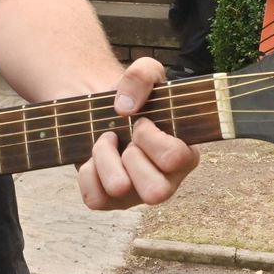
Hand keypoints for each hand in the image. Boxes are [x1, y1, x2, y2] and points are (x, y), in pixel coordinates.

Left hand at [77, 58, 198, 210]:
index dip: (152, 137)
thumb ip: (143, 75)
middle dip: (133, 156)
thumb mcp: (145, 72)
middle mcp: (165, 182)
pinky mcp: (108, 202)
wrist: (102, 108)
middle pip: (157, 192)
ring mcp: (136, 196)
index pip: (176, 158)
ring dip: (105, 158)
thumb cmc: (134, 97)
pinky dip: (87, 172)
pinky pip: (94, 198)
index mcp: (185, 156)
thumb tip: (125, 107)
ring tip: (106, 140)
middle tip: (128, 138)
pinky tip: (93, 157)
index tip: (142, 121)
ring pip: (120, 191)